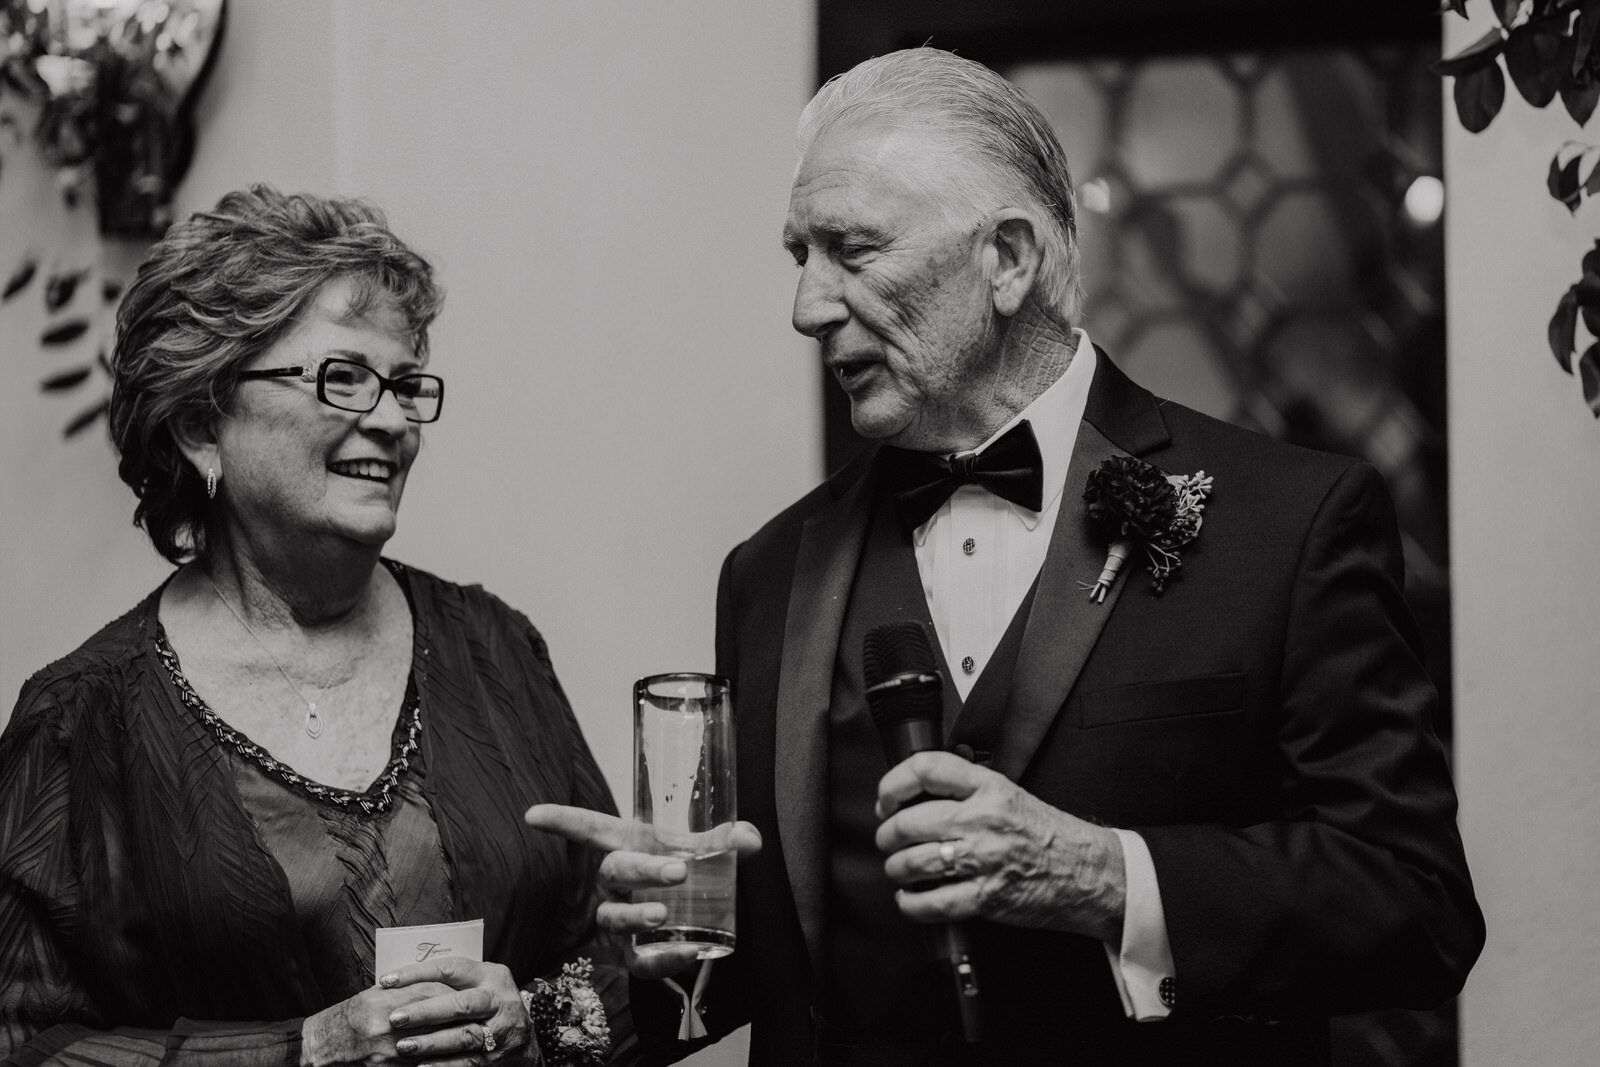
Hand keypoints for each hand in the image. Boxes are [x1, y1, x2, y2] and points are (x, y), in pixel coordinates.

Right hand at [300, 979, 459, 1066]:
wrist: (322, 1046)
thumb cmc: (348, 1017)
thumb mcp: (374, 995)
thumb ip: (405, 988)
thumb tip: (440, 981)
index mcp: (384, 1002)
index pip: (430, 992)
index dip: (454, 990)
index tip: (470, 989)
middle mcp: (387, 1026)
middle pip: (437, 1018)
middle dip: (460, 1014)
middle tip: (481, 1010)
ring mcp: (389, 1052)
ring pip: (433, 1044)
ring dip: (454, 1038)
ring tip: (474, 1031)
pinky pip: (422, 1063)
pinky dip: (438, 1058)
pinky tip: (453, 1053)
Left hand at [380, 958, 530, 1064]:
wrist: (525, 1038)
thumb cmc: (490, 1005)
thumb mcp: (480, 984)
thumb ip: (450, 983)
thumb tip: (401, 983)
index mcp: (491, 976)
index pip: (451, 969)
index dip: (417, 973)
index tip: (387, 981)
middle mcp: (498, 1001)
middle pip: (461, 1004)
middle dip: (426, 1011)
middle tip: (395, 1018)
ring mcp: (500, 1031)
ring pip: (464, 1035)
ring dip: (432, 1042)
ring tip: (404, 1046)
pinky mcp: (495, 1057)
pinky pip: (467, 1062)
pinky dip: (443, 1065)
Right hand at [524, 805, 761, 978]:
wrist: (689, 916)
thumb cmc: (682, 868)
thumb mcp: (699, 849)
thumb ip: (724, 842)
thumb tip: (748, 838)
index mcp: (626, 845)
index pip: (590, 829)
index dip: (563, 821)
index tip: (533, 816)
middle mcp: (612, 883)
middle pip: (615, 871)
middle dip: (643, 870)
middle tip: (678, 871)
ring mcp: (615, 919)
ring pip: (615, 918)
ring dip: (638, 915)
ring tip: (664, 915)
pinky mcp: (629, 955)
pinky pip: (638, 962)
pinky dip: (662, 960)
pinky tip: (688, 954)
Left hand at [875, 751, 1126, 943]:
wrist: (1090, 872)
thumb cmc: (1050, 835)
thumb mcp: (1011, 794)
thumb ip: (968, 790)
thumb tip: (916, 795)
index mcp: (990, 787)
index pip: (926, 769)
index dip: (893, 784)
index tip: (886, 800)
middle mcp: (983, 819)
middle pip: (908, 821)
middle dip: (888, 836)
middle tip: (889, 841)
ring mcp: (985, 859)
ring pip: (913, 862)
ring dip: (896, 869)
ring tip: (900, 870)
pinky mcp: (987, 897)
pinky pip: (932, 903)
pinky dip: (910, 904)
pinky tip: (910, 899)